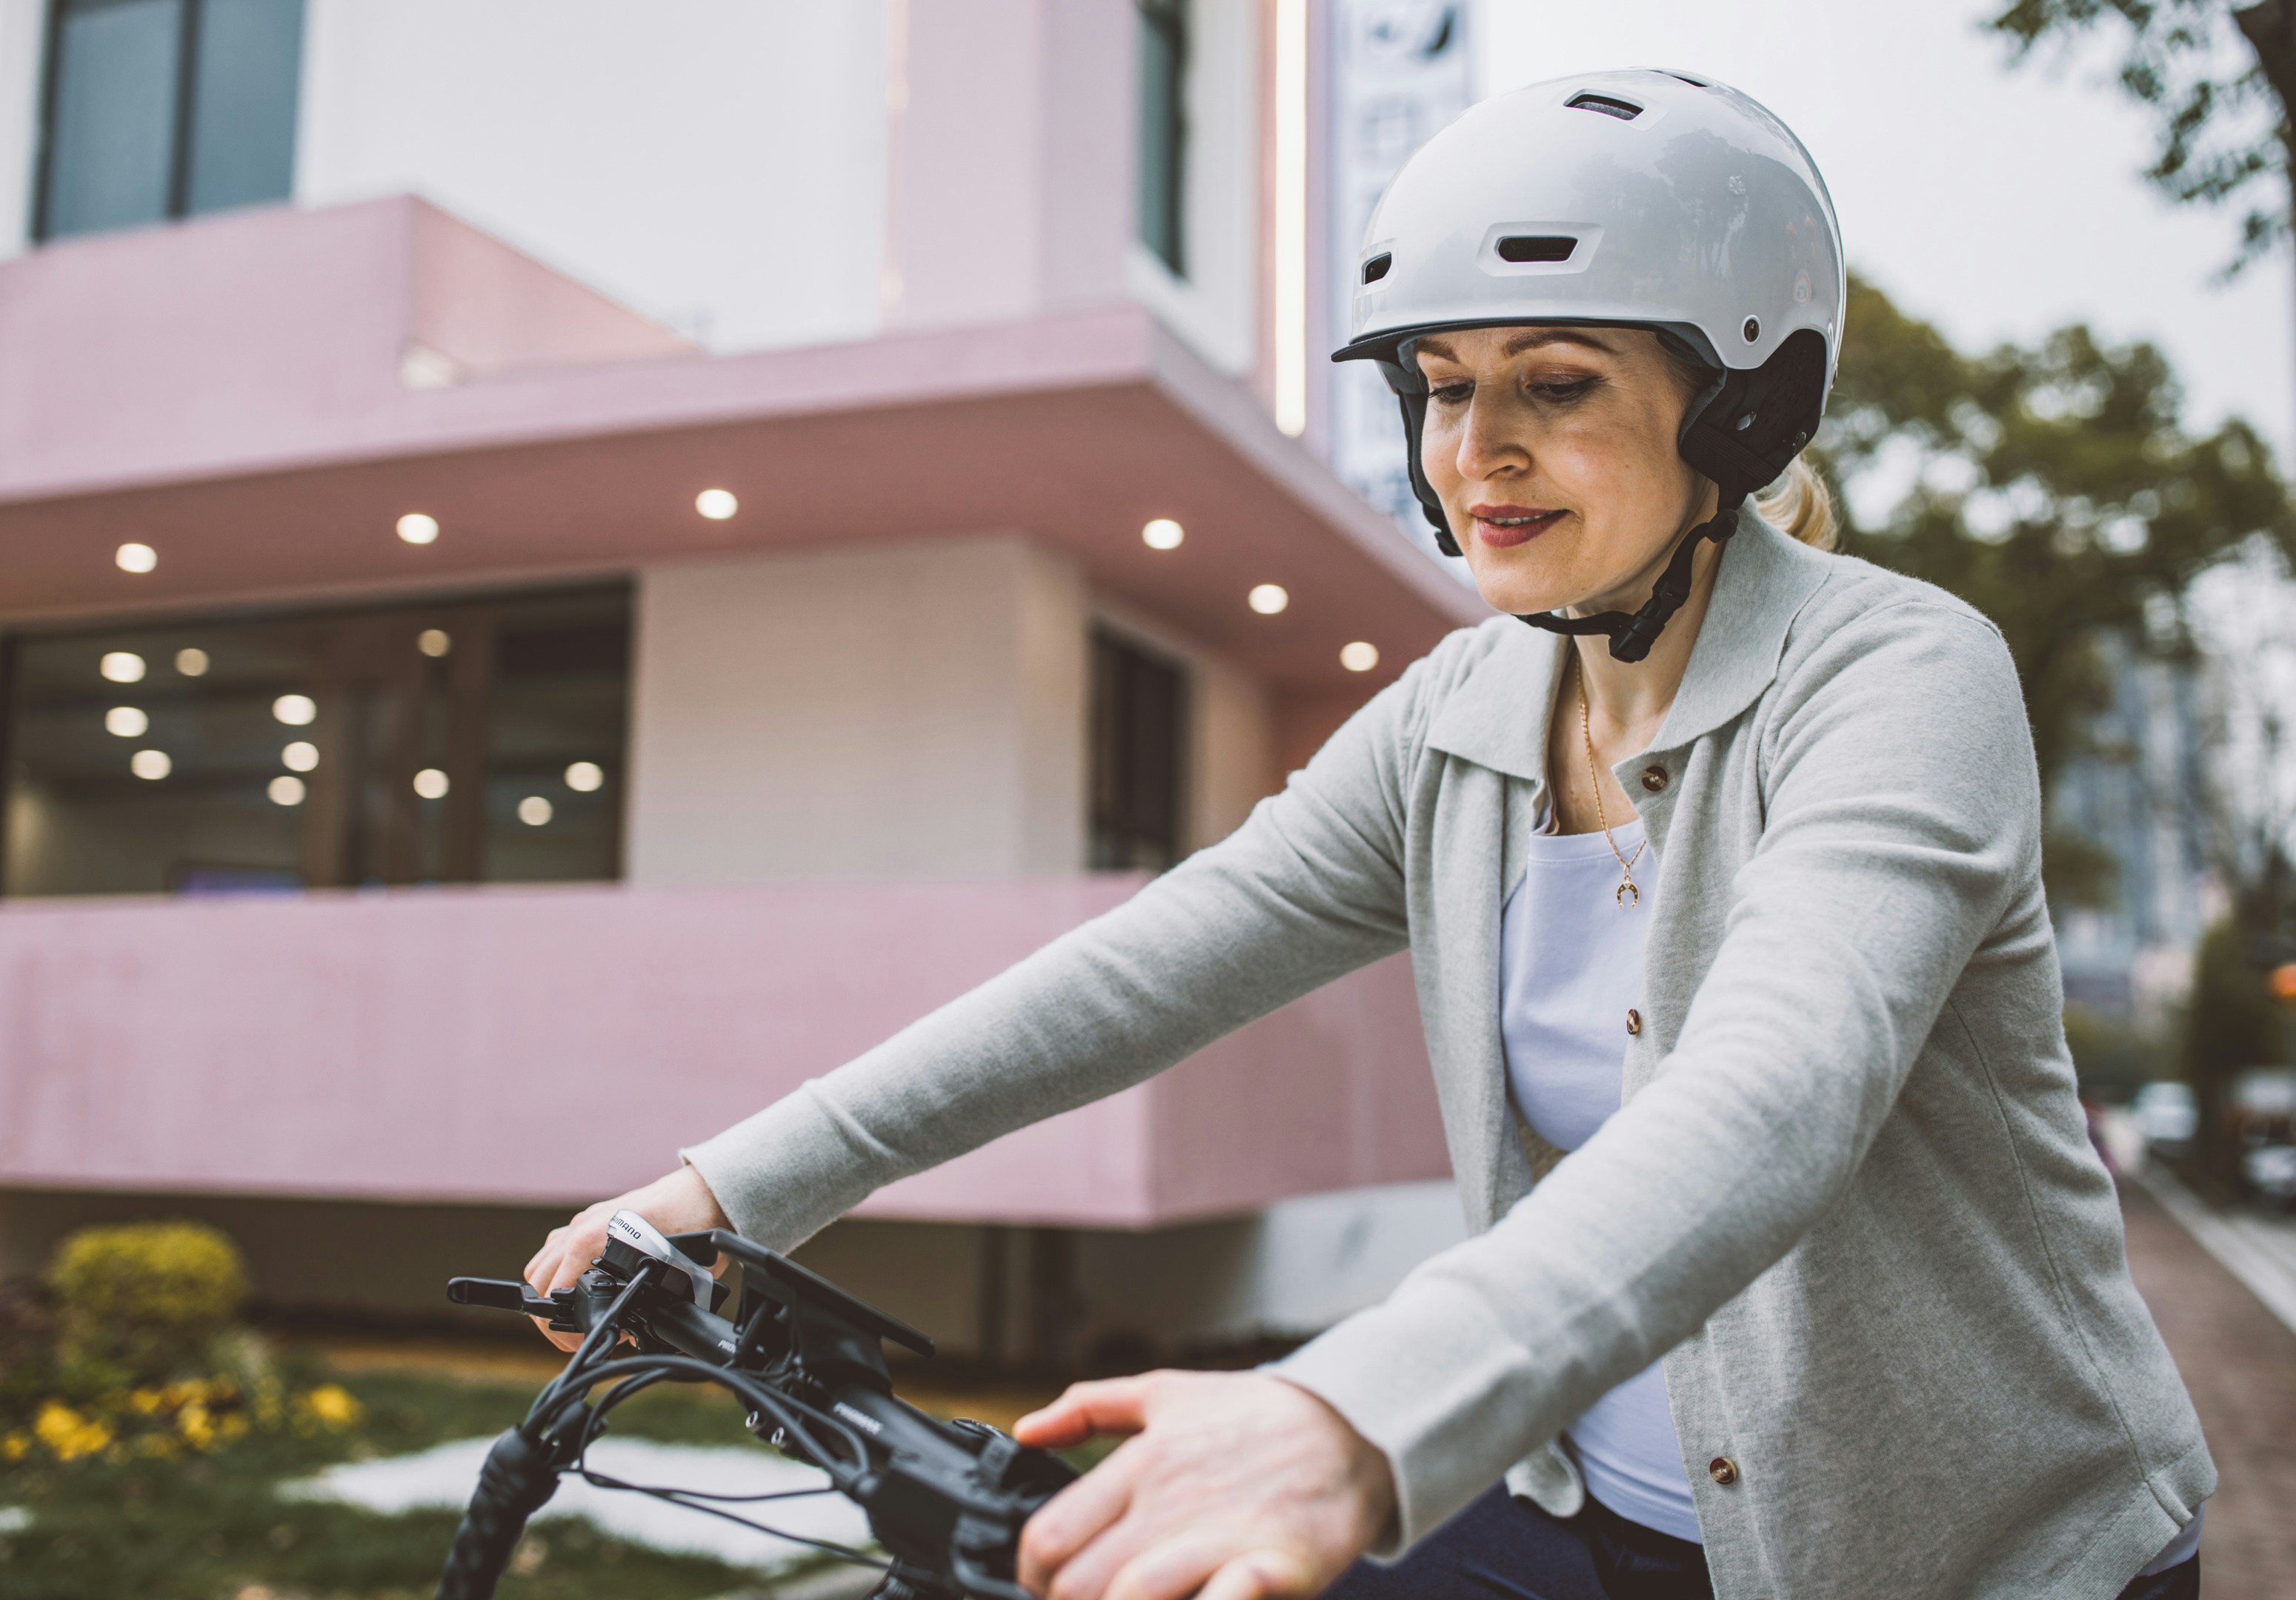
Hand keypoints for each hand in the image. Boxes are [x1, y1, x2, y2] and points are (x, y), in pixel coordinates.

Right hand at [522, 1165, 730, 1351]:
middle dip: (548, 1316)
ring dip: (548, 1294)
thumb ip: (652, 1304)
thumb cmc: (693, 1224)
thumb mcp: (675, 1273)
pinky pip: (556, 1248)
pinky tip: (578, 1288)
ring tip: (572, 1316)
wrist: (704, 1191)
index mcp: (593, 1238)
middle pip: (537, 1280)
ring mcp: (583, 1221)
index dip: (561, 1326)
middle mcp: (581, 1227)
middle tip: (573, 1338)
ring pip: (541, 1264)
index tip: (578, 1341)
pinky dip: (556, 1272)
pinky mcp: (591, 1220)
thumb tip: (632, 1336)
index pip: (552, 1290)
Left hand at [1012, 1369, 1394, 1599]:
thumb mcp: (1167, 1392)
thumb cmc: (1256, 1416)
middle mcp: (1170, 1501)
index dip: (1031, 1578)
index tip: (1045, 1588)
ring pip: (1133, 1598)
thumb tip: (1024, 1431)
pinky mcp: (1272, 1566)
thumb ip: (1089, 1407)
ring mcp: (1220, 1536)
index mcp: (1140, 1463)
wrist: (1351, 1427)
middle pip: (1078, 1584)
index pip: (1047, 1537)